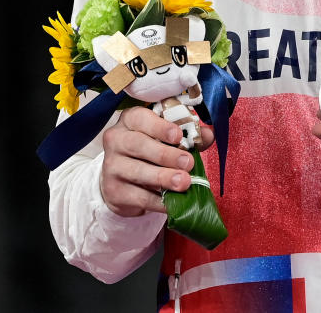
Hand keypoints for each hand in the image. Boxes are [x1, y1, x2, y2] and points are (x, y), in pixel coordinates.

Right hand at [99, 106, 214, 216]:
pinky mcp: (114, 191)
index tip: (178, 136)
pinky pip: (139, 196)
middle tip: (188, 163)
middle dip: (165, 154)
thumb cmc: (149, 152)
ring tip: (184, 182)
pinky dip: (158, 201)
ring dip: (163, 177)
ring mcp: (112, 166)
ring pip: (138, 171)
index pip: (140, 118)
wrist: (122, 181)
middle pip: (138, 144)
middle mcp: (116, 141)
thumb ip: (188, 135)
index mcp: (129, 121)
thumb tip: (209, 135)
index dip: (159, 127)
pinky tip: (172, 202)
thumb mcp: (166, 138)